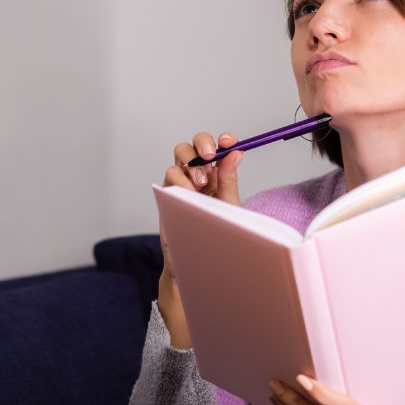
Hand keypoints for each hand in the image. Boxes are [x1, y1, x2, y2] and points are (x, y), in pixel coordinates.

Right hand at [158, 131, 244, 348]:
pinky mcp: (167, 197)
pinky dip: (180, 181)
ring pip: (178, 158)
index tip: (229, 141)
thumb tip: (237, 152)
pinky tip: (190, 195)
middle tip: (209, 157)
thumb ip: (229, 179)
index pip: (216, 149)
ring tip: (201, 185)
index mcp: (216, 176)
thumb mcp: (229, 205)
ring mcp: (180, 185)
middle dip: (201, 145)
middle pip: (192, 146)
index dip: (221, 141)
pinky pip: (168, 177)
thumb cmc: (217, 235)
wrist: (198, 263)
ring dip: (190, 166)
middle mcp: (197, 177)